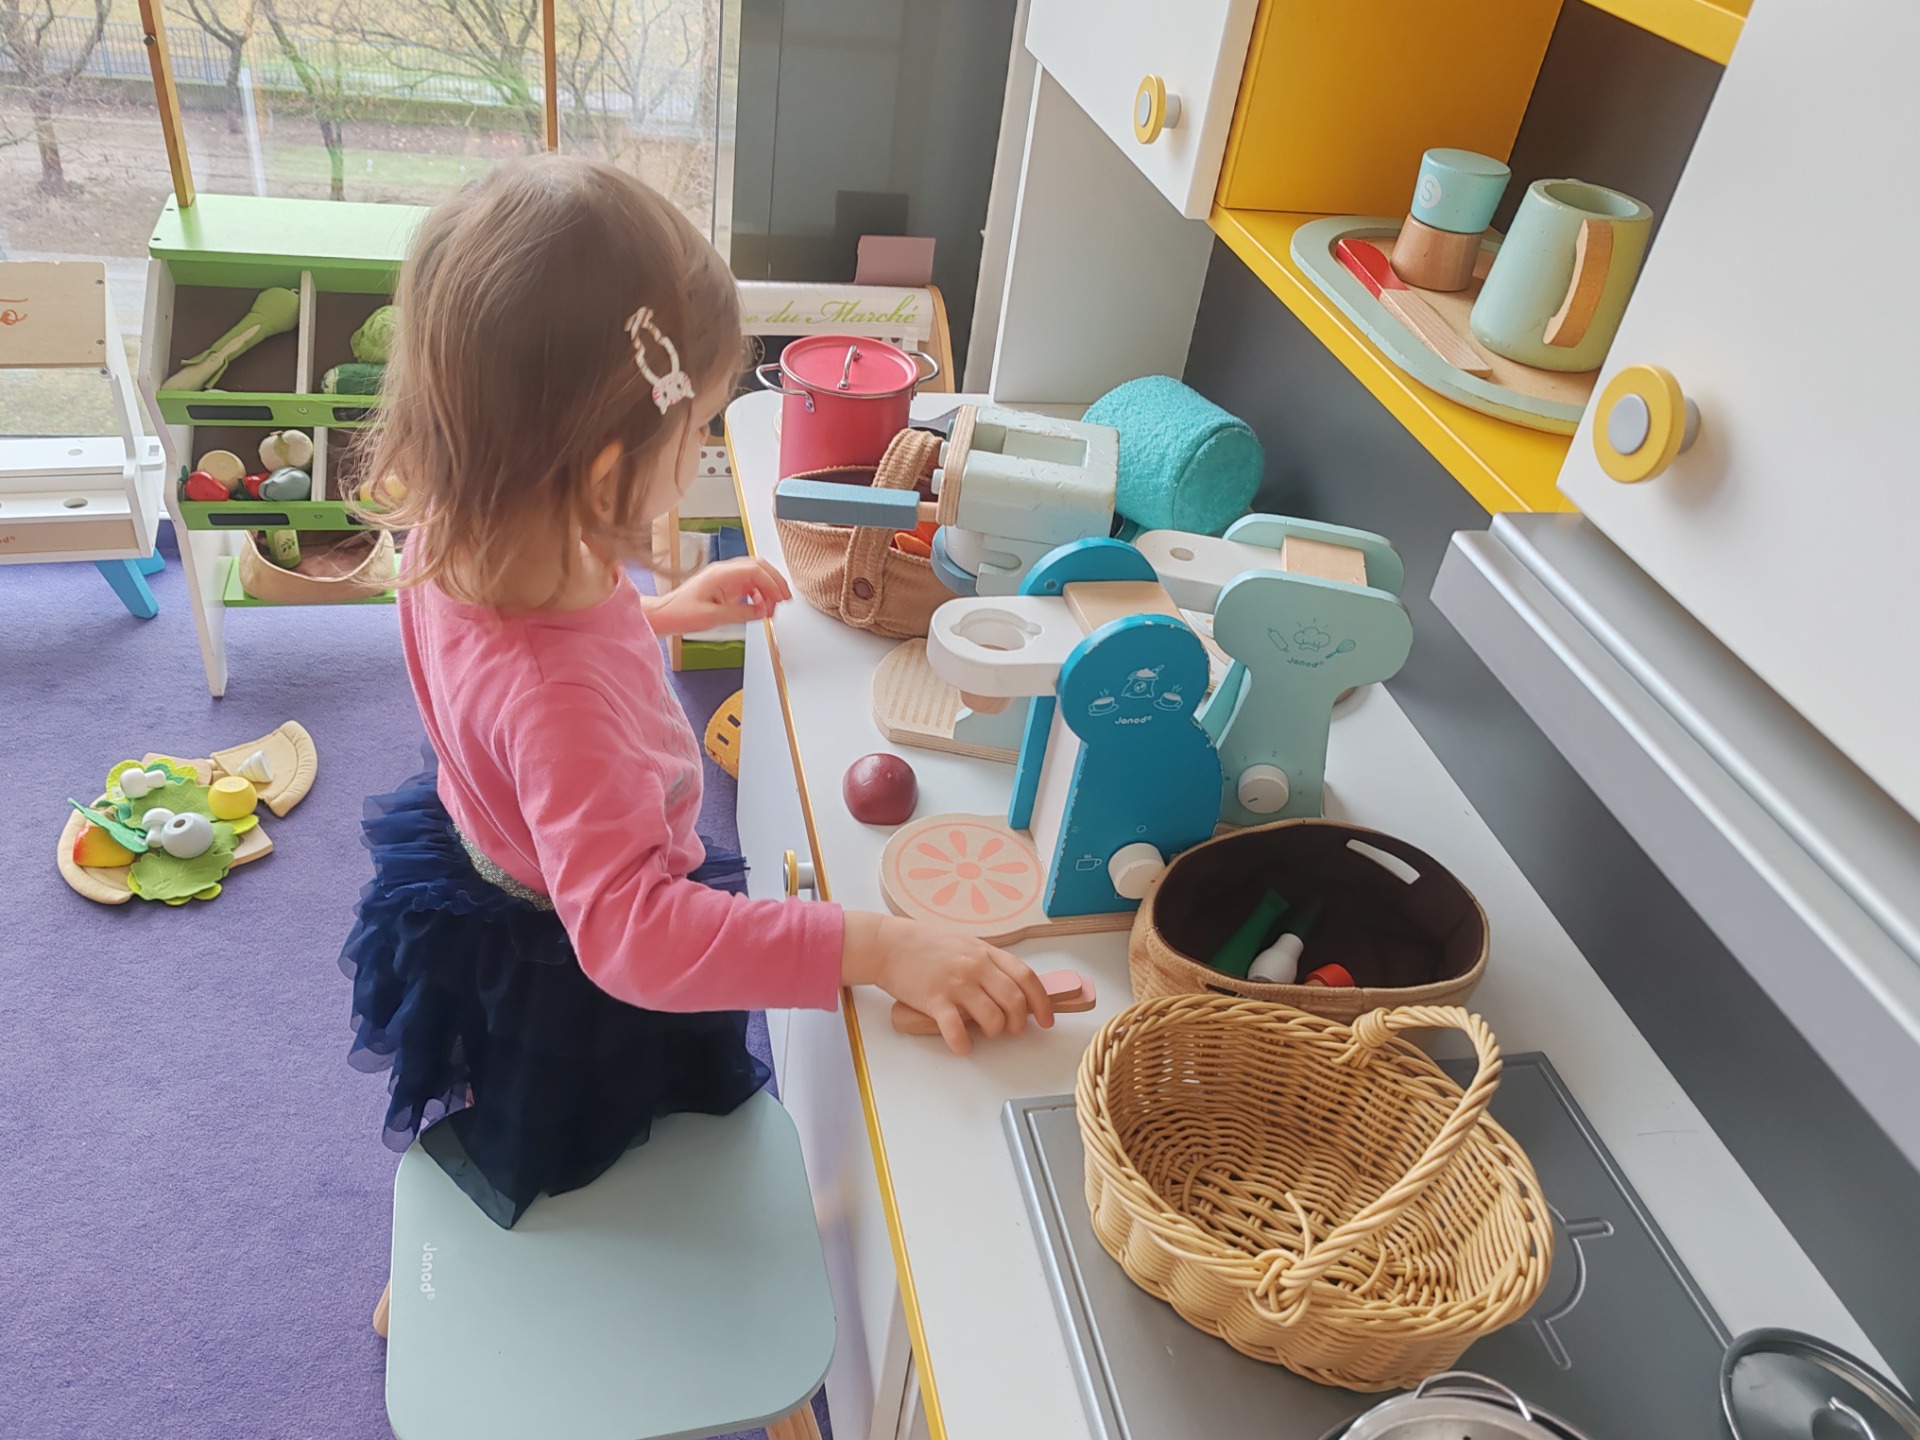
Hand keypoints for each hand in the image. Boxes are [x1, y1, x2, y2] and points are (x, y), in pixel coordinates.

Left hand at [647, 557, 791, 635]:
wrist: (664, 614)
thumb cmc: (680, 613)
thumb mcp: (712, 617)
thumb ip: (740, 613)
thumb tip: (762, 611)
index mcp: (720, 574)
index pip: (755, 570)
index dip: (772, 582)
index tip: (781, 598)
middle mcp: (724, 572)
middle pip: (758, 567)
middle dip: (775, 582)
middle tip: (784, 599)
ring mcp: (724, 578)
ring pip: (755, 576)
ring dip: (767, 590)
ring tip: (772, 608)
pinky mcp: (723, 587)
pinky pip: (747, 585)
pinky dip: (758, 594)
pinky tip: (760, 607)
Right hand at [840, 912, 1053, 1055]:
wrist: (889, 944)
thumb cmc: (926, 945)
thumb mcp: (965, 945)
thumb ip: (988, 963)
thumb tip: (1013, 988)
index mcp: (986, 953)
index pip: (1026, 977)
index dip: (1042, 1002)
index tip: (1047, 1019)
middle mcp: (975, 967)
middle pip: (1014, 1001)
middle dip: (1020, 1023)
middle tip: (1013, 1030)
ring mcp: (956, 983)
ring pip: (992, 1017)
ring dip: (995, 1032)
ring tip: (987, 1033)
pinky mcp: (934, 1000)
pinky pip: (956, 1029)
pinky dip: (964, 1043)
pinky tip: (963, 1046)